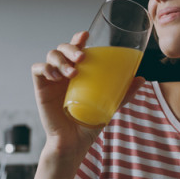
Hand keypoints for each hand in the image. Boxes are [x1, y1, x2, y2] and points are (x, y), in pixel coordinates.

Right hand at [31, 31, 144, 160]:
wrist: (74, 143)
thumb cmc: (89, 123)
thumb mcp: (110, 105)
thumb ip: (124, 93)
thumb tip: (142, 79)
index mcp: (79, 72)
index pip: (76, 48)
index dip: (78, 38)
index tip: (86, 36)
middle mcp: (64, 73)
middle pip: (62, 48)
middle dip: (70, 47)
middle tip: (82, 57)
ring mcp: (52, 80)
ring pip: (51, 55)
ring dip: (60, 59)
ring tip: (72, 73)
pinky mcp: (41, 89)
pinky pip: (37, 69)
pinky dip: (45, 68)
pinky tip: (55, 76)